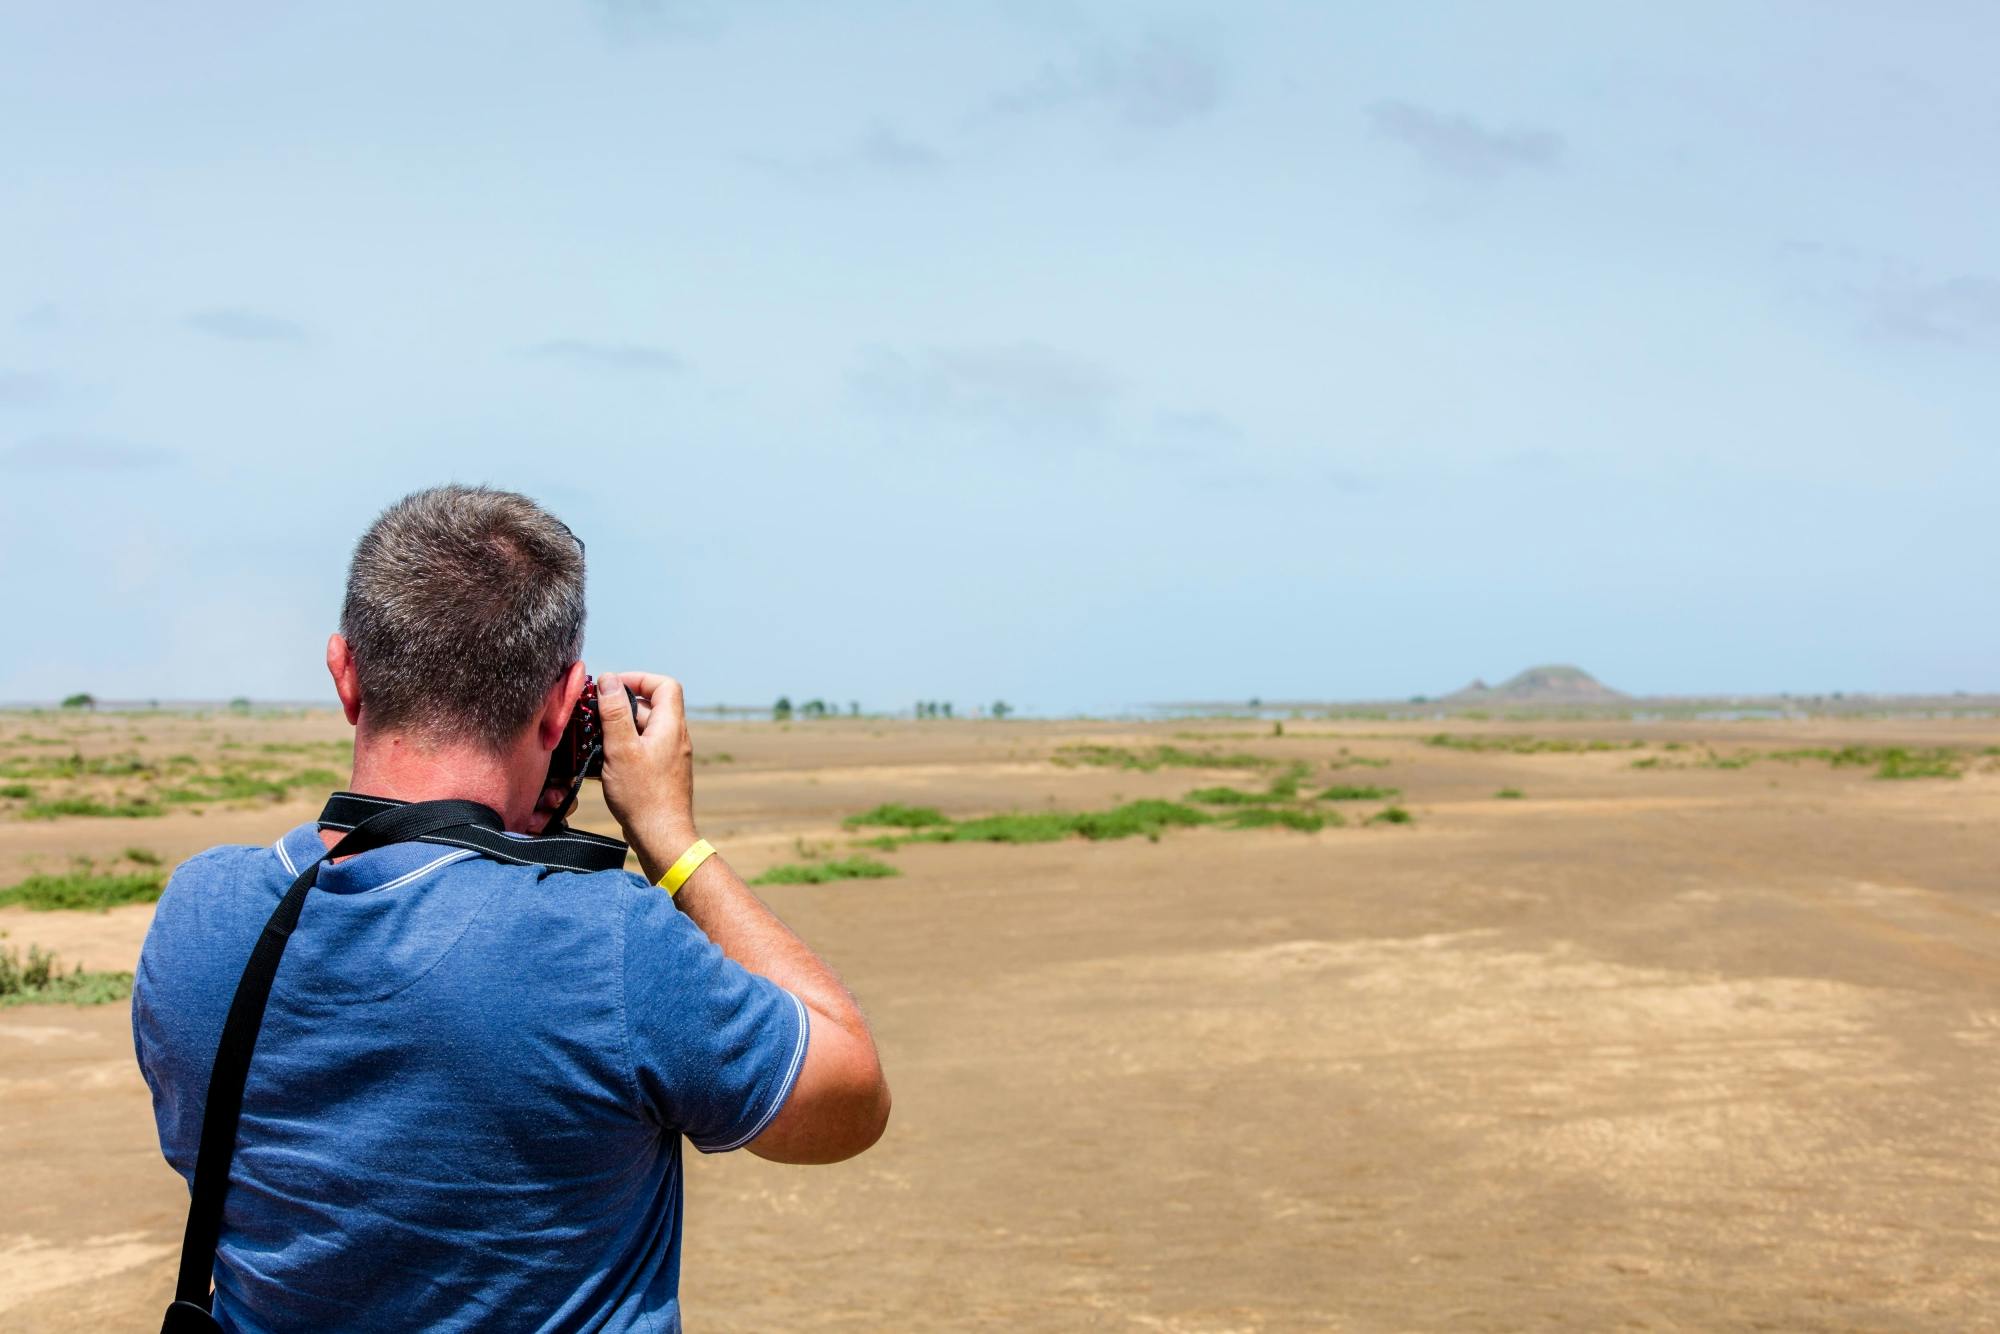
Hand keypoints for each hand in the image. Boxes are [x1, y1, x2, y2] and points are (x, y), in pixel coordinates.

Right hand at [596, 671, 698, 854]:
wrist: (662, 837)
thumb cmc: (643, 795)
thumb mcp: (621, 749)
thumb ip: (614, 712)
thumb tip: (609, 679)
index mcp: (670, 726)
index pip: (664, 685)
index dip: (639, 679)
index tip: (613, 687)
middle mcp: (674, 738)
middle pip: (650, 708)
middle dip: (620, 708)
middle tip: (594, 716)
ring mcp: (669, 757)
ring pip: (642, 732)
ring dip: (618, 732)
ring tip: (594, 743)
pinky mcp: (661, 775)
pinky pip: (641, 752)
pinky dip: (622, 752)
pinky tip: (601, 766)